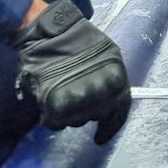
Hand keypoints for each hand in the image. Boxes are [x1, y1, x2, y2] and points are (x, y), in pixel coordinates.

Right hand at [13, 0, 130, 142]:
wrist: (47, 31)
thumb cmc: (77, 39)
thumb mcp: (105, 54)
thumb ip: (108, 79)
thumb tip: (108, 98)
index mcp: (116, 78)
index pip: (120, 111)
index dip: (111, 126)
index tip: (100, 136)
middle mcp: (101, 92)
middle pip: (96, 115)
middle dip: (87, 110)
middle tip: (76, 99)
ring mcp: (79, 100)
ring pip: (76, 120)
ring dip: (71, 113)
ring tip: (63, 94)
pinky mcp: (57, 106)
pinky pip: (56, 122)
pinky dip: (53, 116)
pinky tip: (50, 104)